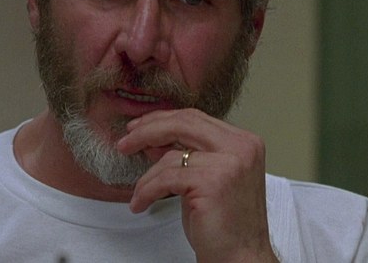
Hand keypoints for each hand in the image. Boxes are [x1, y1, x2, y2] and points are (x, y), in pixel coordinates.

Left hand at [116, 108, 278, 262]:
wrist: (242, 257)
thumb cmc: (226, 225)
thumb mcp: (205, 180)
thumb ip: (186, 156)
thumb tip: (153, 139)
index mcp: (243, 142)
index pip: (195, 118)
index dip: (162, 120)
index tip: (138, 128)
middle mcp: (240, 147)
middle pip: (183, 123)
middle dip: (147, 131)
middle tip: (124, 143)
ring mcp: (229, 163)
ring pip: (170, 156)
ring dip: (147, 176)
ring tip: (139, 193)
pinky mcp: (213, 182)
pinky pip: (166, 178)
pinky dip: (147, 191)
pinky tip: (141, 203)